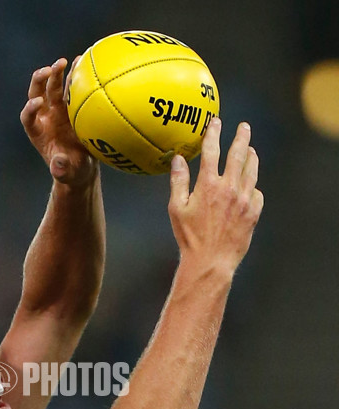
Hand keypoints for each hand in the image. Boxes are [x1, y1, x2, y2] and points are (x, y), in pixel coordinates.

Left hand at [20, 58, 97, 186]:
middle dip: (39, 81)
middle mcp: (45, 116)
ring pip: (53, 86)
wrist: (82, 165)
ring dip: (56, 73)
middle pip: (36, 94)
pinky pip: (71, 86)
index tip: (39, 102)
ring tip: (64, 62)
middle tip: (48, 71)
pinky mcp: (72, 104)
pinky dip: (75, 73)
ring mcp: (58, 109)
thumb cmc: (71, 171)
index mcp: (38, 132)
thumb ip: (61, 170)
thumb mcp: (67, 173)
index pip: (27, 117)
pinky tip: (84, 60)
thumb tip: (58, 164)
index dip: (30, 109)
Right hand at [168, 118, 263, 274]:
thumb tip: (178, 159)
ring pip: (252, 171)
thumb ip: (178, 181)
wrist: (211, 261)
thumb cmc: (189, 237)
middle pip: (239, 154)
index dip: (214, 133)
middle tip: (244, 127)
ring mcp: (244, 200)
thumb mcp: (177, 209)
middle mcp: (230, 188)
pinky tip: (250, 186)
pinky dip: (253, 186)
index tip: (216, 122)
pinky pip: (257, 193)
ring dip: (251, 157)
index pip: (212, 151)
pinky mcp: (253, 213)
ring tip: (251, 150)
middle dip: (241, 138)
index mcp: (208, 185)